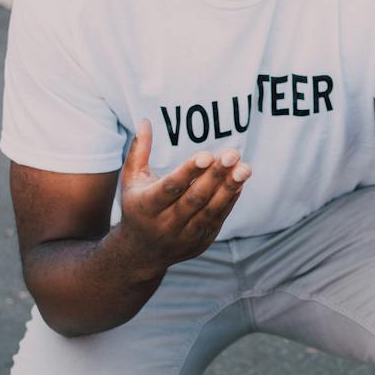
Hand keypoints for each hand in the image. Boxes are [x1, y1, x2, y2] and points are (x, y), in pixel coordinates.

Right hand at [115, 119, 249, 274]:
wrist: (141, 253)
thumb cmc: (136, 207)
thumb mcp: (130, 180)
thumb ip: (139, 151)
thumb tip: (146, 121)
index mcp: (146, 205)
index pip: (170, 187)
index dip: (188, 172)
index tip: (207, 155)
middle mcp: (165, 223)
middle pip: (194, 198)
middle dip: (215, 176)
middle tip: (232, 154)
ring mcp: (183, 235)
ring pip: (209, 211)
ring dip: (229, 189)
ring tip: (244, 168)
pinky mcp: (200, 242)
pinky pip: (217, 219)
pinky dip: (229, 201)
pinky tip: (239, 183)